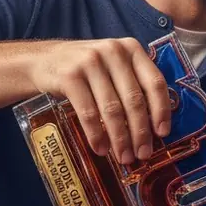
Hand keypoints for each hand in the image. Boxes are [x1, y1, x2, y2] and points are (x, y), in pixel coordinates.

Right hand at [28, 38, 172, 163]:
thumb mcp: (114, 66)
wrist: (43, 61)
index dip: (161, 110)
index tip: (162, 134)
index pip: (155, 82)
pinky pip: (88, 112)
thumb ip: (133, 85)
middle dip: (140, 132)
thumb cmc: (87, 69)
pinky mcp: (69, 76)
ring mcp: (90, 62)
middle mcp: (114, 51)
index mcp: (132, 49)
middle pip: (134, 99)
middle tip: (143, 154)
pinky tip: (101, 149)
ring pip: (112, 109)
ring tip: (124, 157)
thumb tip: (153, 128)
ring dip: (120, 139)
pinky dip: (96, 135)